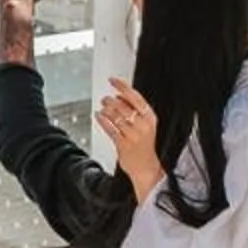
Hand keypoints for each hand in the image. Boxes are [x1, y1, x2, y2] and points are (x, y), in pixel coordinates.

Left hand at [96, 79, 163, 197]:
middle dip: (111, 101)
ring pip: (115, 117)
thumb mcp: (146, 125)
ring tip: (102, 107)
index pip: (135, 97)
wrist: (146, 167)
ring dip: (106, 110)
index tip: (112, 80)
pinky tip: (98, 115)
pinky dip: (102, 120)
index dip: (122, 86)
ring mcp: (133, 136)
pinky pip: (109, 129)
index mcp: (150, 118)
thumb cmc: (145, 144)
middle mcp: (142, 126)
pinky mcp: (123, 145)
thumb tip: (119, 94)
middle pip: (123, 106)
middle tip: (105, 99)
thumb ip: (135, 110)